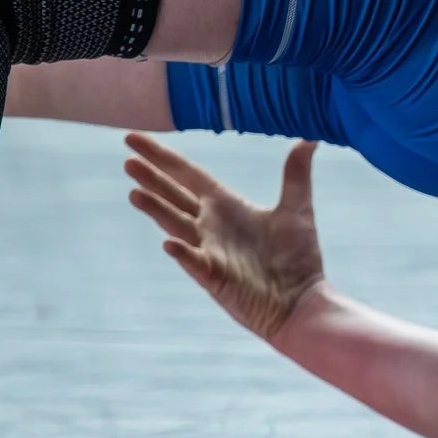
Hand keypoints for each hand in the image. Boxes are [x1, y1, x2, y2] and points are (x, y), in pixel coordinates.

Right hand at [125, 134, 327, 341]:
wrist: (302, 301)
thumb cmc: (298, 258)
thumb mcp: (298, 207)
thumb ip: (296, 173)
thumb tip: (310, 136)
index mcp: (226, 206)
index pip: (187, 175)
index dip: (162, 157)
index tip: (134, 139)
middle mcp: (211, 226)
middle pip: (173, 196)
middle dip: (151, 177)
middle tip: (127, 158)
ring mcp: (209, 252)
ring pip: (176, 225)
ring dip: (156, 210)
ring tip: (135, 192)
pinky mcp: (215, 277)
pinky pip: (195, 263)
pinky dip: (183, 253)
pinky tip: (170, 243)